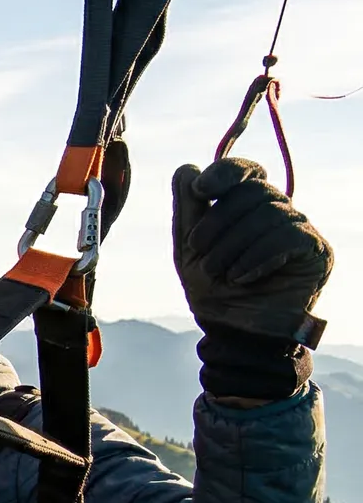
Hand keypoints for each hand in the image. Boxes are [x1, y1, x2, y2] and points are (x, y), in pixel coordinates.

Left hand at [173, 159, 331, 399]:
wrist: (235, 334)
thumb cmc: (213, 291)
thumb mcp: (189, 249)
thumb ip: (188, 210)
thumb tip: (186, 168)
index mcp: (247, 207)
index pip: (246, 171)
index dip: (225, 173)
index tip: (201, 191)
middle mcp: (278, 212)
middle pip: (254, 191)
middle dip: (218, 221)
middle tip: (199, 252)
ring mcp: (300, 229)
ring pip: (269, 213)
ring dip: (234, 244)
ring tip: (220, 272)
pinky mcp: (317, 251)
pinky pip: (288, 237)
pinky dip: (257, 256)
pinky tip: (242, 277)